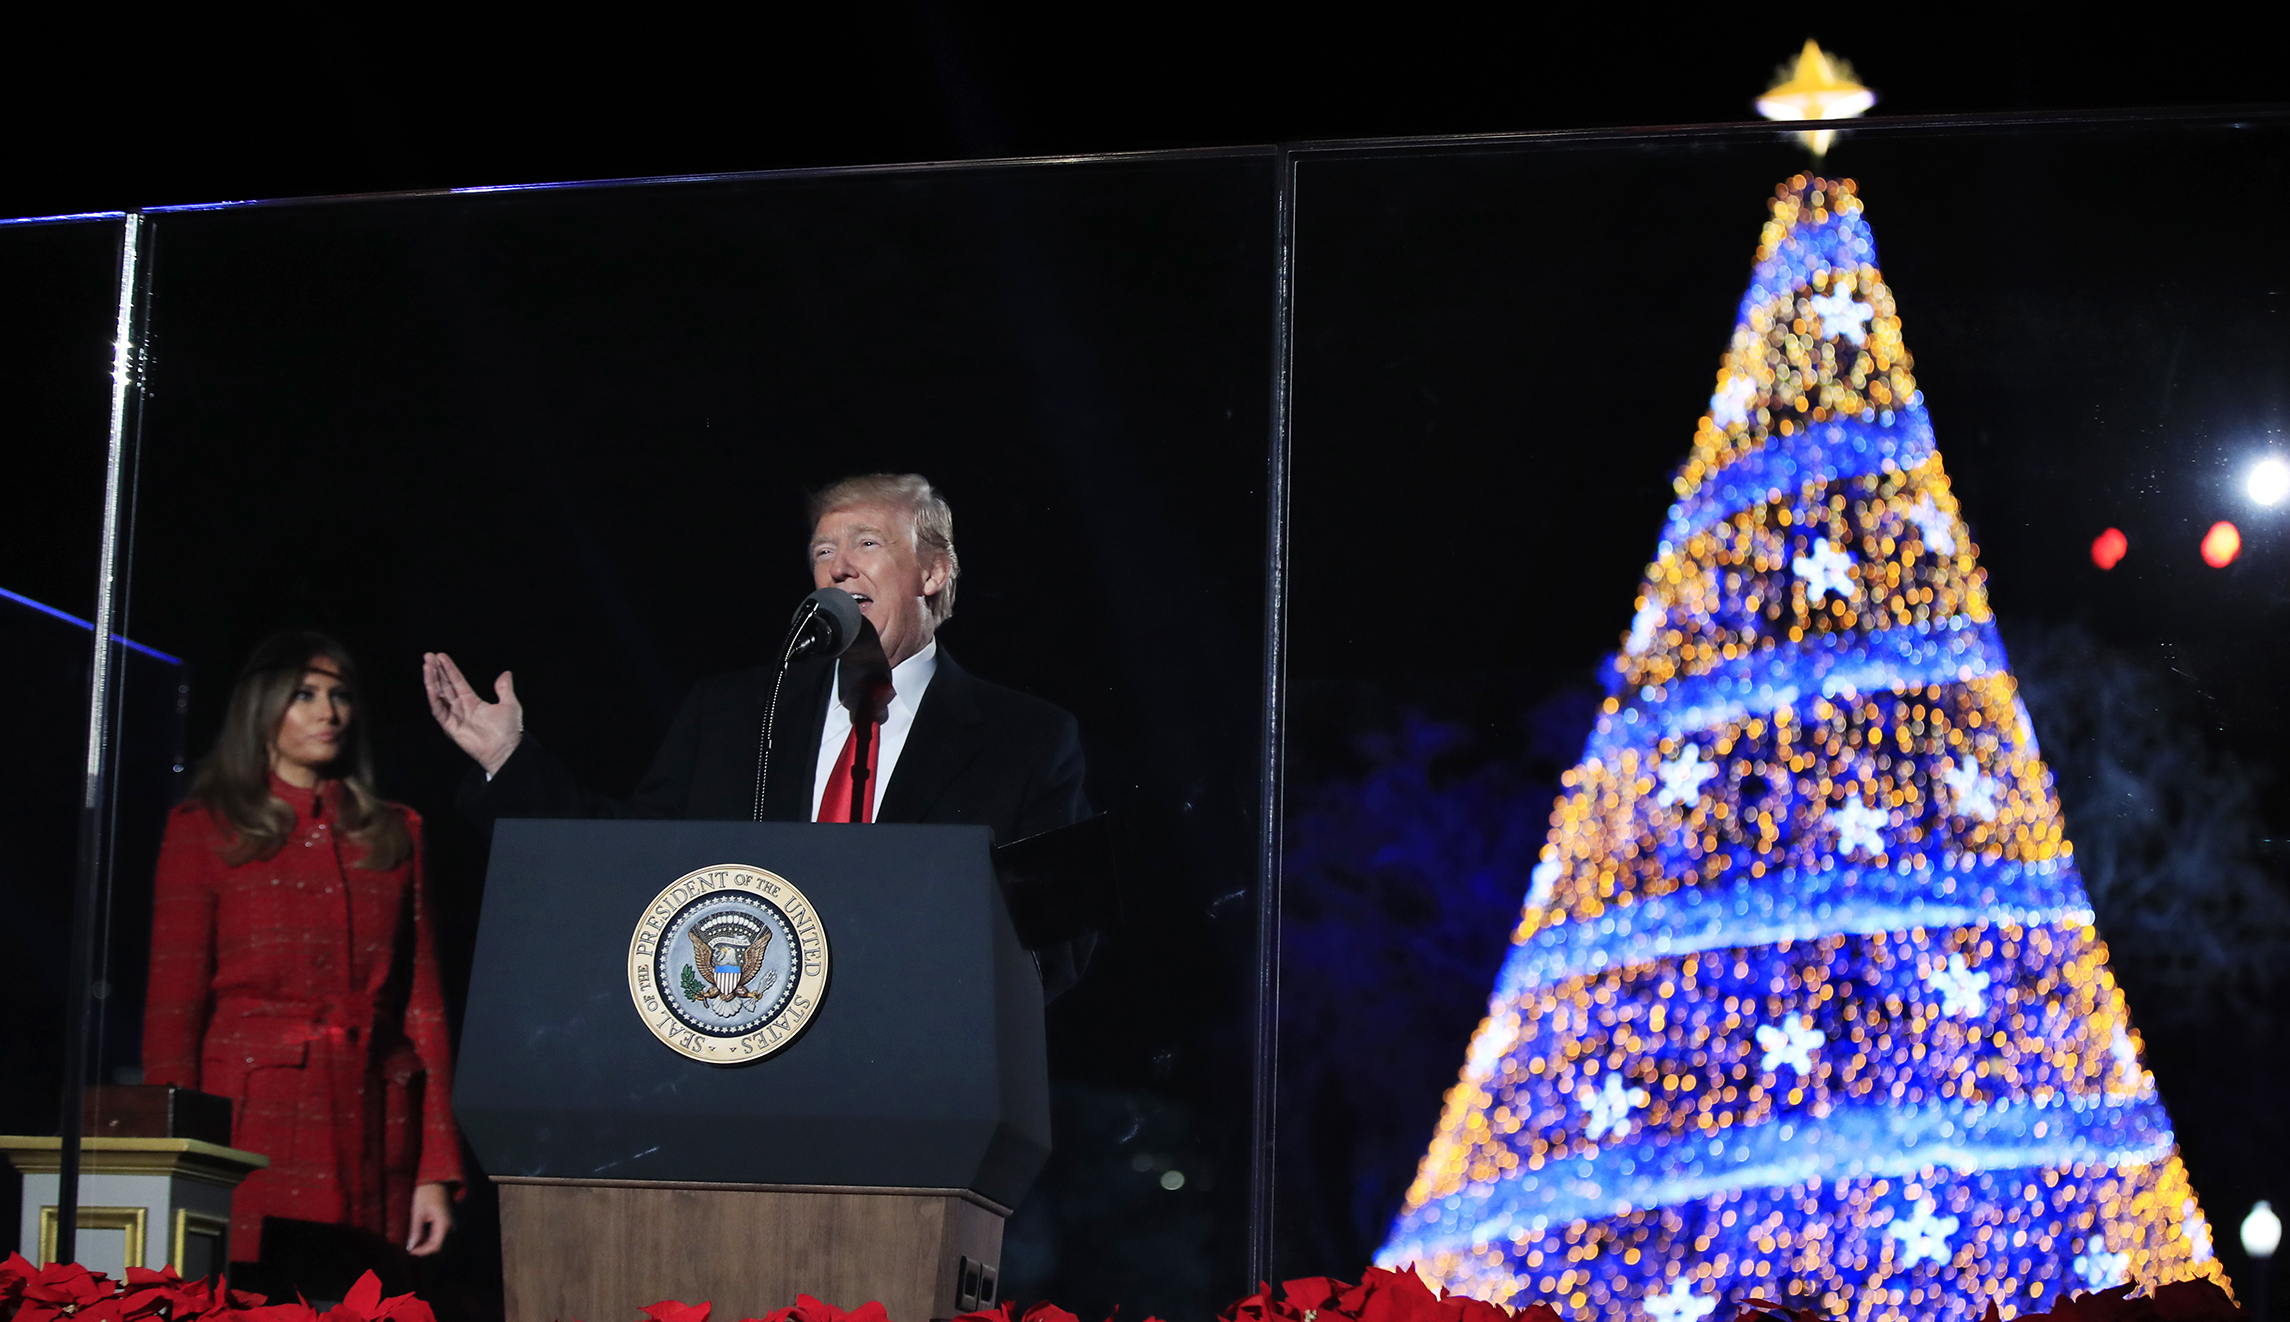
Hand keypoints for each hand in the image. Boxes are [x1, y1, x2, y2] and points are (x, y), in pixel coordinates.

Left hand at [407, 1181, 452, 1255]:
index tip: (410, 1251)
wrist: (436, 1180)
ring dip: (426, 1244)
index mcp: (444, 1223)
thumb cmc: (426, 1193)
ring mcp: (449, 1223)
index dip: (423, 1251)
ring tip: (413, 1242)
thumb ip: (415, 1230)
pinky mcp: (445, 1221)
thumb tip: (411, 1247)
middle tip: (410, 1248)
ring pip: (438, 1240)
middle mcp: (450, 1225)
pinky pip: (438, 1234)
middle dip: (424, 1249)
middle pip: (438, 1244)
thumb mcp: (418, 1212)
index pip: (436, 1245)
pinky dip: (429, 1238)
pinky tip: (419, 1236)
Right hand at [423, 652, 522, 775]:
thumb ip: (504, 688)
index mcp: (472, 701)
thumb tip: (506, 673)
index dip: (449, 669)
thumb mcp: (509, 704)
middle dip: (436, 671)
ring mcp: (454, 716)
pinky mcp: (449, 726)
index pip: (457, 681)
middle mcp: (461, 708)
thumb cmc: (509, 731)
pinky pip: (438, 709)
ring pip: (439, 695)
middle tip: (429, 656)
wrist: (505, 749)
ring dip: (432, 680)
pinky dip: (433, 696)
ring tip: (427, 664)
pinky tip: (430, 684)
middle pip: (445, 685)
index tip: (441, 656)